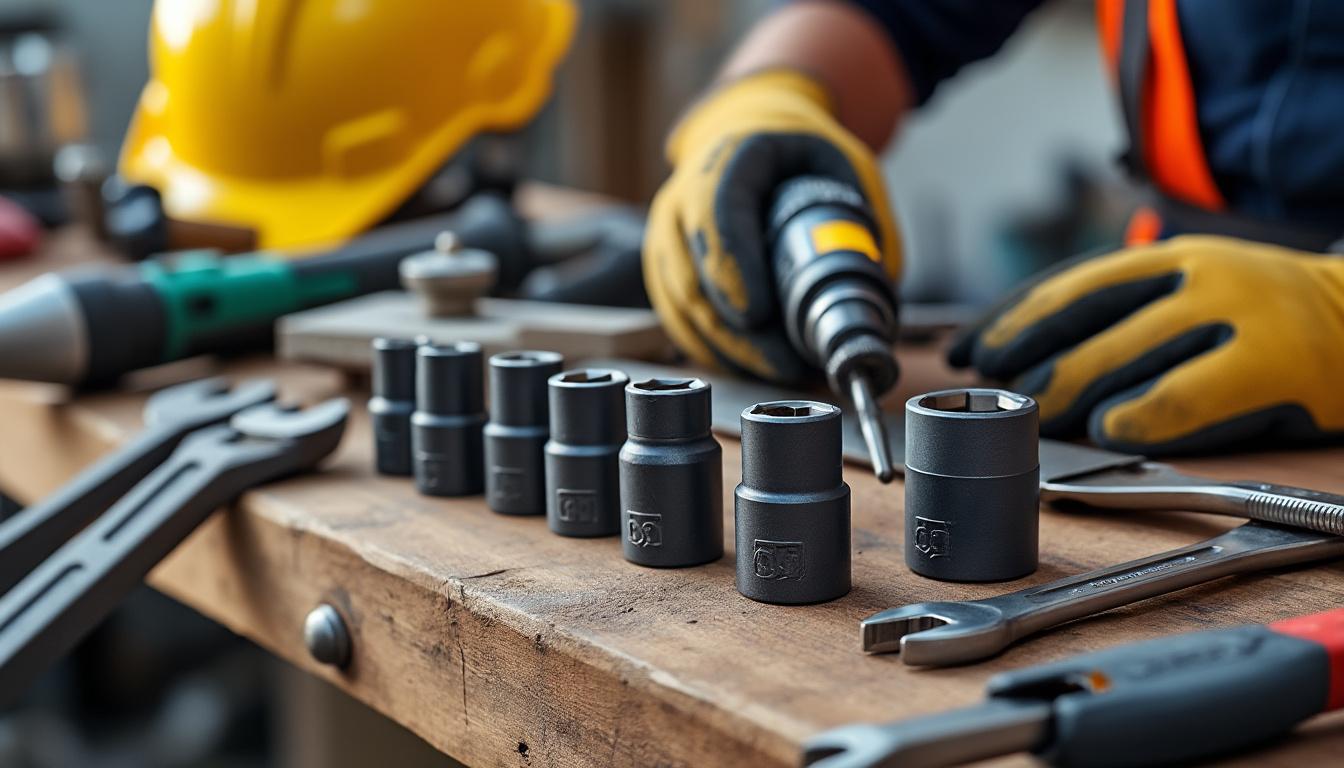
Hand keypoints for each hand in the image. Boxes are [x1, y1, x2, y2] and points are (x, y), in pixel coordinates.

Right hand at [643, 70, 900, 381]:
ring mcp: (668, 240)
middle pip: (691, 275)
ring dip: (729, 349)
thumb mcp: (840, 164)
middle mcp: (683, 200)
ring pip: (681, 307)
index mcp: (729, 161)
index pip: (715, 211)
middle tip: (785, 362)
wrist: (750, 140)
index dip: (732, 266)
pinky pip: (680, 323)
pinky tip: (755, 368)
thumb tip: (882, 284)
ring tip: (781, 369)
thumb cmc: (795, 159)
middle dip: (736, 332)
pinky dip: (715, 353)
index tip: (757, 313)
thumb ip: (862, 215)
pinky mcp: (666, 274)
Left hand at [949, 236, 1343, 453]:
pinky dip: (1143, 416)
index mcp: (1171, 258)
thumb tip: (1028, 355)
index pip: (1071, 286)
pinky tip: (1110, 431)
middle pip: (1092, 322)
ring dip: (1073, 392)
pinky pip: (1193, 395)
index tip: (968, 350)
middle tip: (996, 392)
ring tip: (1036, 416)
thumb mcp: (1191, 288)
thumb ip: (1123, 313)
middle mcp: (1201, 276)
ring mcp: (1241, 317)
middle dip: (1032, 360)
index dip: (1012, 319)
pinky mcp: (1276, 366)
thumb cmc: (1263, 314)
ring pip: (1133, 358)